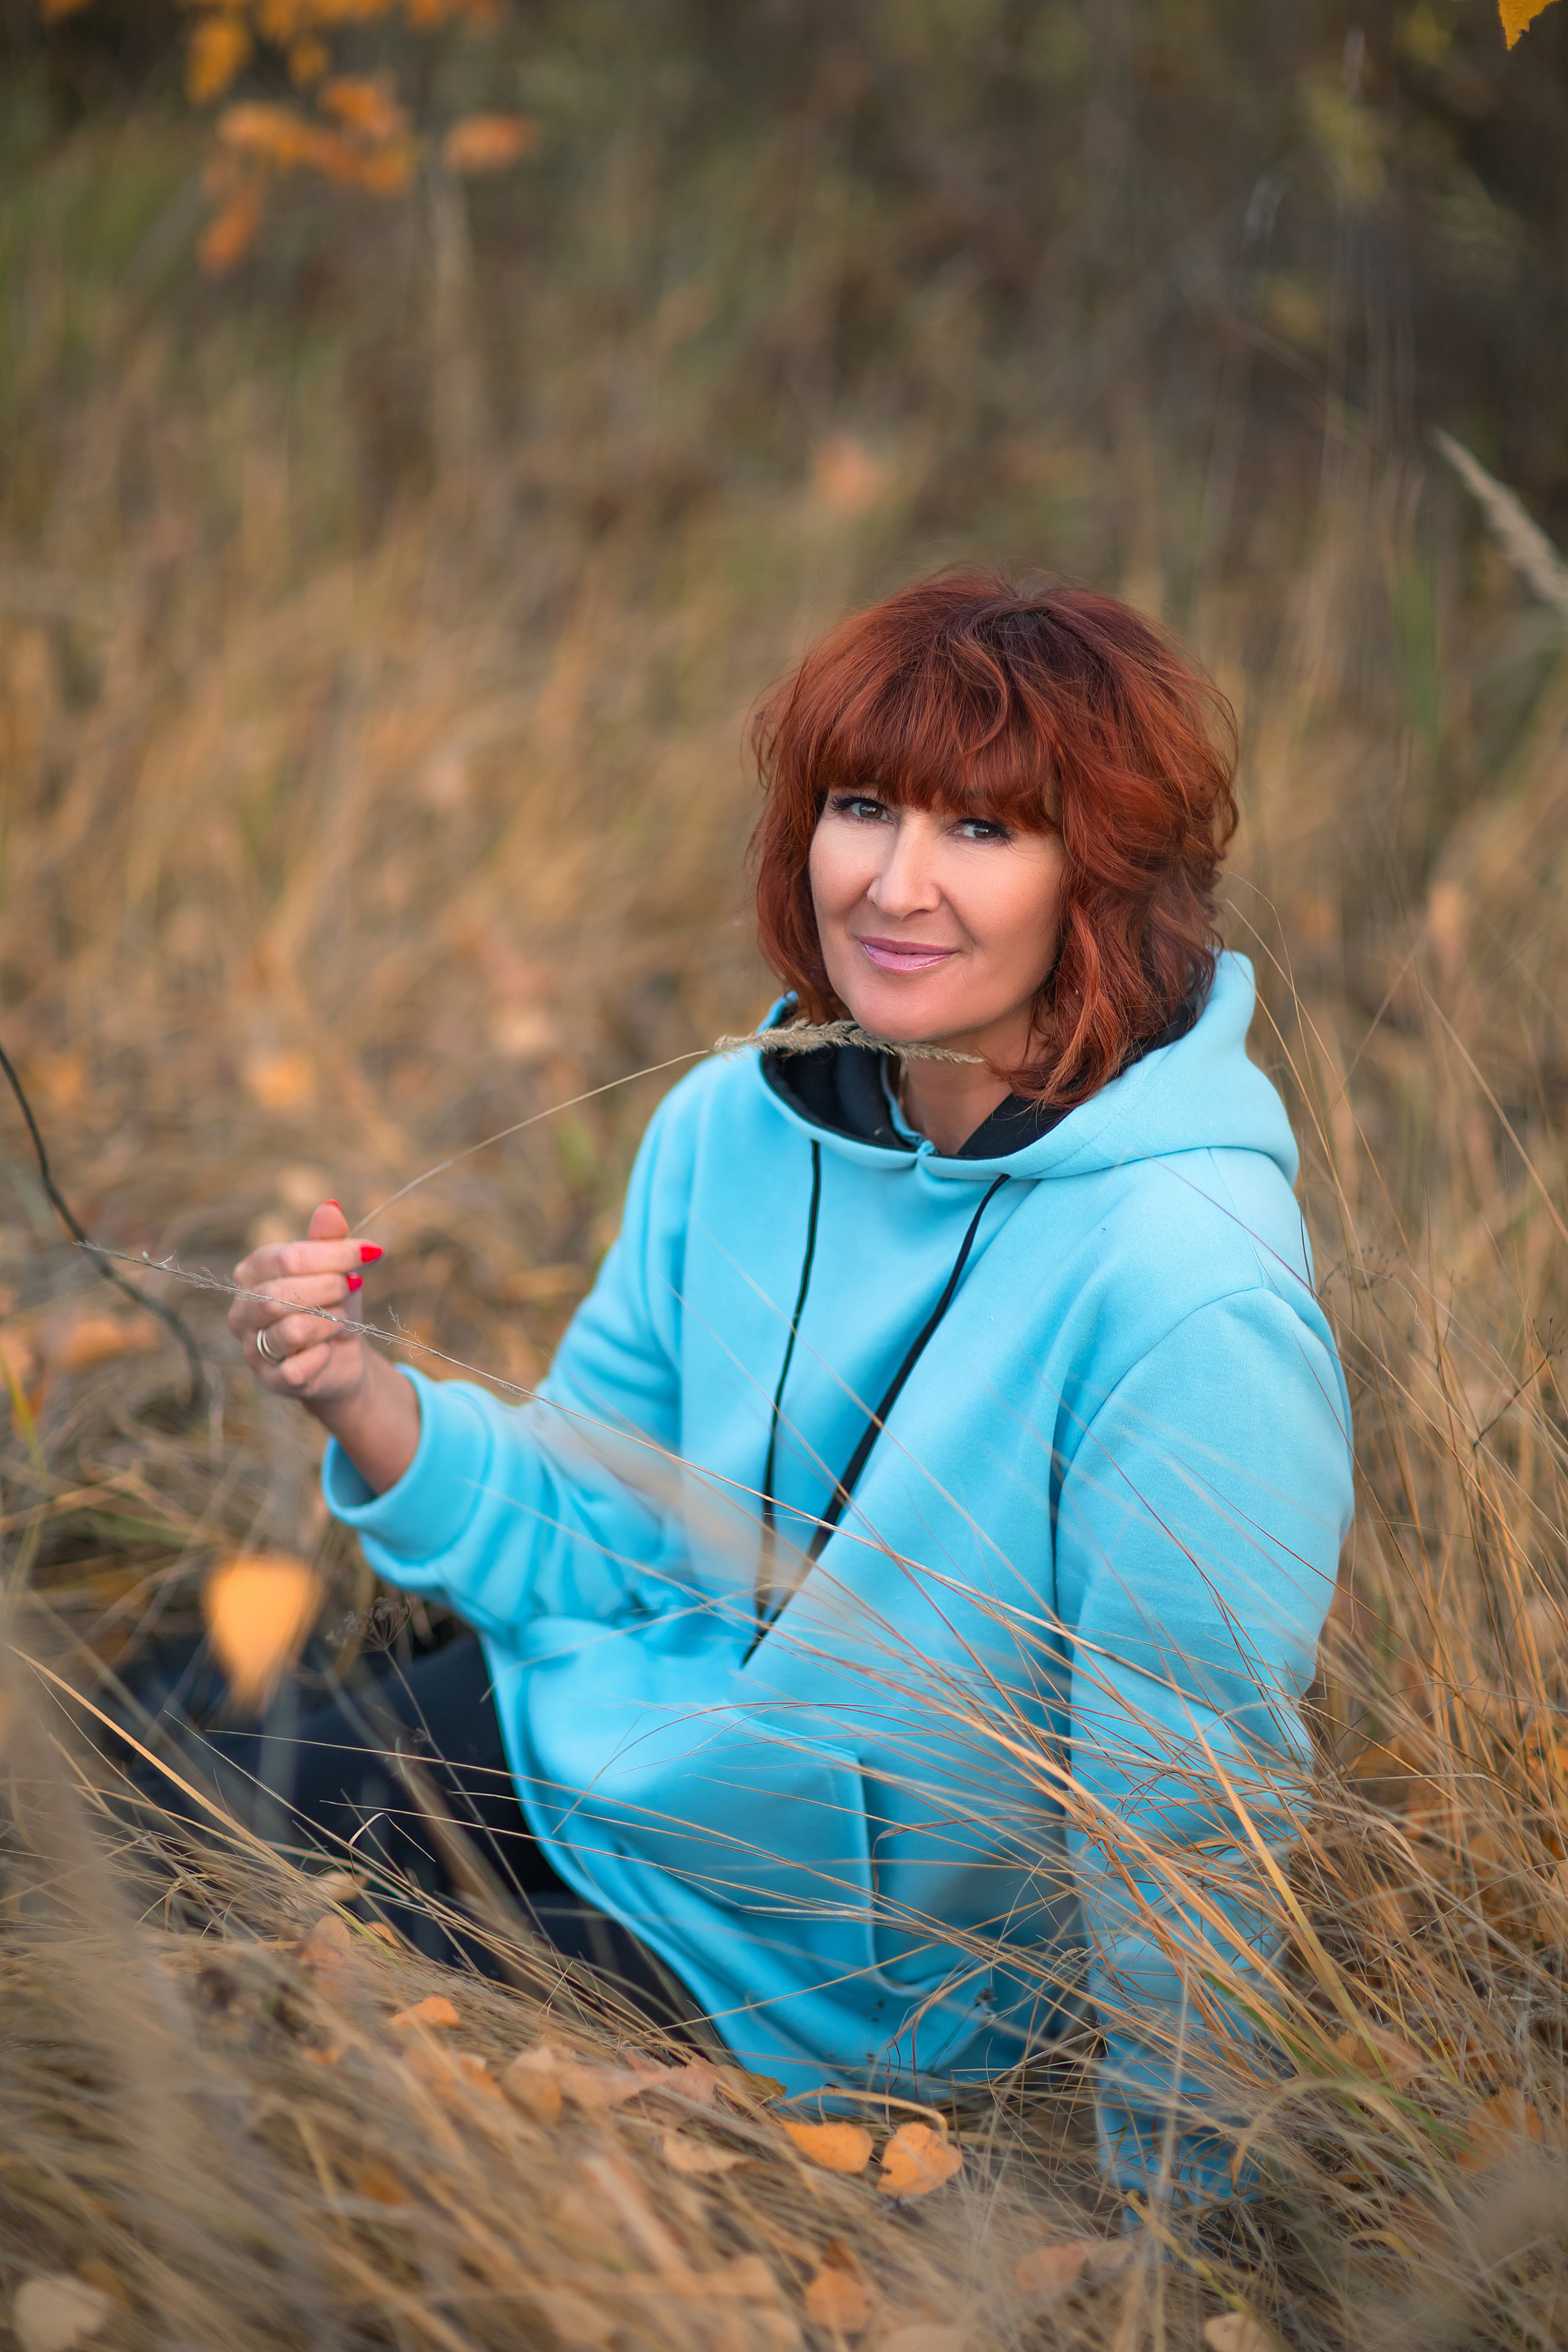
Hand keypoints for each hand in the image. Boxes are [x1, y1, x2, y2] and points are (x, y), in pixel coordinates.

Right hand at [230, 1199, 371, 1405]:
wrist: (341, 1358)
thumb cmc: (331, 1305)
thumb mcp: (335, 1269)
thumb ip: (328, 1241)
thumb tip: (330, 1207)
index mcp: (250, 1274)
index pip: (284, 1258)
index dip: (332, 1255)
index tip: (371, 1253)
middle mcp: (242, 1311)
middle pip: (281, 1294)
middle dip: (329, 1288)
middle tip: (353, 1287)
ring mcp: (252, 1348)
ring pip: (291, 1331)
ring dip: (329, 1322)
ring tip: (341, 1319)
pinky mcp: (271, 1380)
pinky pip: (298, 1368)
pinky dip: (323, 1356)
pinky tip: (328, 1350)